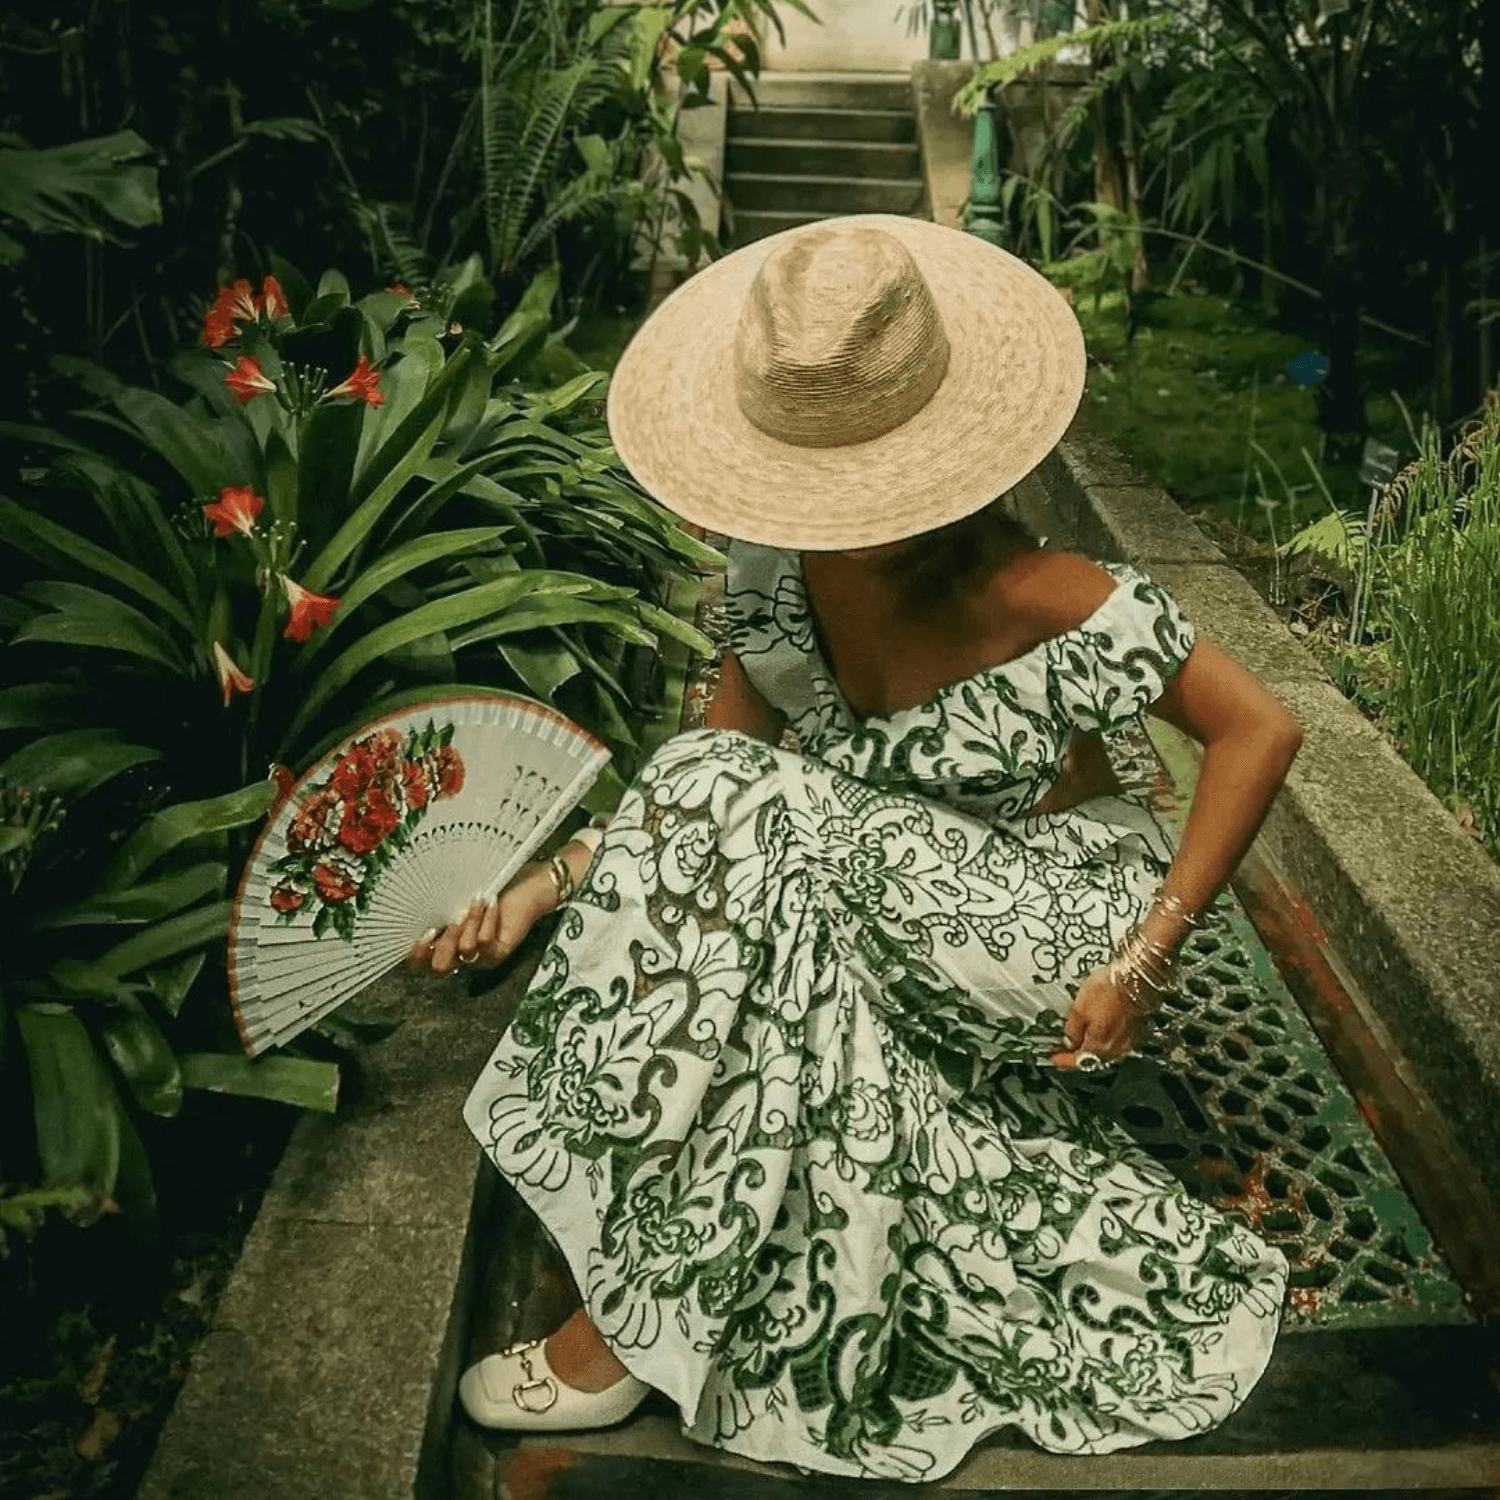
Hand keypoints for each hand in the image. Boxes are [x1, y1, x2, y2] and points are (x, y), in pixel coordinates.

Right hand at [407, 863, 557, 976]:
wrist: (526, 886)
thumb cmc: (489, 889)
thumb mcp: (456, 900)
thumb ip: (437, 912)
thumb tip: (414, 913)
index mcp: (445, 945)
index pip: (420, 964)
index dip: (418, 953)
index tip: (427, 930)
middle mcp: (461, 957)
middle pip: (439, 967)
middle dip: (445, 939)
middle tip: (456, 915)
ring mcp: (481, 958)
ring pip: (464, 950)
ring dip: (470, 922)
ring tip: (477, 901)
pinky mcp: (499, 953)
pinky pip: (485, 942)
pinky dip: (486, 919)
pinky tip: (491, 902)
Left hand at [1049, 964, 1143, 1069]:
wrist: (1136, 979)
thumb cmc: (1110, 990)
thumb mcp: (1079, 1009)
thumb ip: (1071, 1030)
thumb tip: (1069, 1040)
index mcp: (1099, 1046)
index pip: (1077, 1061)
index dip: (1063, 1060)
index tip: (1054, 1058)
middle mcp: (1115, 1048)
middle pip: (1091, 1058)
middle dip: (1077, 1054)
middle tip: (1064, 1049)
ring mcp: (1127, 1040)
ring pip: (1103, 1050)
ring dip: (1090, 1045)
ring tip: (1078, 1036)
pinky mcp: (1134, 1030)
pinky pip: (1113, 1041)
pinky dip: (1102, 1038)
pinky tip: (1096, 1028)